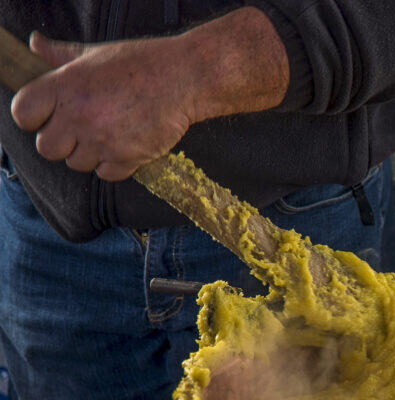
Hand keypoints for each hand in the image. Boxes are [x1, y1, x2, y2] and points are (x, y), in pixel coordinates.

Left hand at [9, 8, 287, 182]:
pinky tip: (124, 145)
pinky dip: (114, 165)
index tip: (48, 115)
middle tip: (80, 129)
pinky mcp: (127, 158)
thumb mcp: (96, 53)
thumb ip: (61, 54)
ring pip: (77, 164)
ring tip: (108, 134)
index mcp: (65, 85)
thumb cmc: (141, 62)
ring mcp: (103, 139)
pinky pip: (105, 174)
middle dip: (61, 141)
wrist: (185, 78)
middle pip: (47, 148)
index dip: (33, 118)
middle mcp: (79, 115)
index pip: (23, 115)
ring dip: (89, 154)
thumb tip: (35, 44)